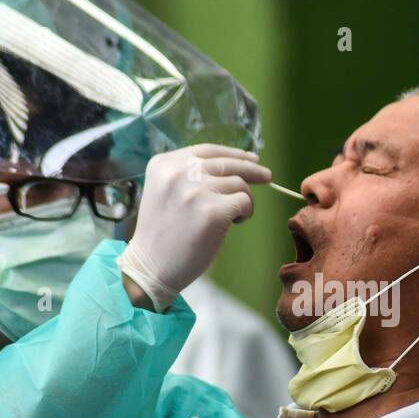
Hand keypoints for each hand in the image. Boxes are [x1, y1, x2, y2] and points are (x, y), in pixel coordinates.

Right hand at [118, 144, 271, 310]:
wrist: (151, 267)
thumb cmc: (162, 234)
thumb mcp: (165, 192)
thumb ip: (188, 175)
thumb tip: (233, 164)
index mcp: (164, 165)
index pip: (207, 150)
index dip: (233, 153)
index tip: (251, 158)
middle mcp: (178, 173)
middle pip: (227, 163)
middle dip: (252, 169)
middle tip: (267, 176)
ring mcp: (196, 191)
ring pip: (239, 183)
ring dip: (243, 199)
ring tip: (233, 216)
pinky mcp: (212, 211)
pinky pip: (244, 201)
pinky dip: (246, 212)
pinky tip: (235, 223)